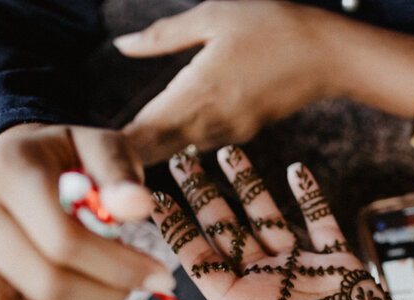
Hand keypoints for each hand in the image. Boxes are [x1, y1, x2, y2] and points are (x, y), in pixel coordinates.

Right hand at [0, 123, 175, 299]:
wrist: (18, 164)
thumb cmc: (70, 163)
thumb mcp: (101, 147)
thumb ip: (120, 172)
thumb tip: (138, 207)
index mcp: (10, 172)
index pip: (65, 242)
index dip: (124, 269)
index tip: (160, 276)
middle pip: (44, 285)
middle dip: (103, 296)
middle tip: (126, 288)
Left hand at [114, 1, 413, 164]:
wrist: (329, 55)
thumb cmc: (273, 26)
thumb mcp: (212, 16)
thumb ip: (163, 37)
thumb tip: (122, 46)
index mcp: (196, 96)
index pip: (142, 137)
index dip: (112, 154)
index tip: (84, 161)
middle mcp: (209, 125)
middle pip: (154, 153)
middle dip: (124, 160)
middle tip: (91, 170)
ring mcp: (227, 134)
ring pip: (176, 151)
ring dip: (149, 152)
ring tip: (117, 154)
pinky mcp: (241, 133)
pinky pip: (198, 141)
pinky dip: (176, 140)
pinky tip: (163, 132)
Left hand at [152, 146, 413, 299]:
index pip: (200, 261)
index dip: (177, 229)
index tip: (154, 198)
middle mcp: (268, 285)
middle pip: (227, 231)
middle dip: (203, 195)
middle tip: (181, 157)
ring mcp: (303, 273)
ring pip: (268, 219)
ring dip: (248, 186)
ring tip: (227, 151)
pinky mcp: (342, 268)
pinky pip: (322, 223)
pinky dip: (310, 196)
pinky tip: (296, 169)